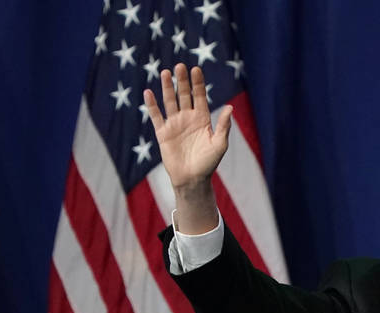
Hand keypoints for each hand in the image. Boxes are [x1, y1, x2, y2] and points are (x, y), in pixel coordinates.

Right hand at [142, 63, 231, 231]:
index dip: (198, 84)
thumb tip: (230, 108)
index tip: (196, 69)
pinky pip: (156, 116)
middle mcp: (188, 118)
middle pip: (184, 95)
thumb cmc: (208, 163)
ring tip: (165, 73)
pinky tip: (149, 92)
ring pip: (170, 101)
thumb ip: (223, 126)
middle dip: (182, 81)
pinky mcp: (163, 133)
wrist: (192, 179)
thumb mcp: (219, 144)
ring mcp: (175, 124)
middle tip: (180, 66)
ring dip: (167, 88)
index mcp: (203, 119)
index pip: (200, 96)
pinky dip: (152, 105)